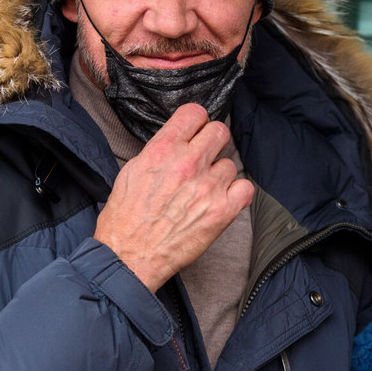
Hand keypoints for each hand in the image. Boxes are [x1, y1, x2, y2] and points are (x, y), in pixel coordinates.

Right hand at [93, 103, 254, 291]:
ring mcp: (208, 187)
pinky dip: (236, 194)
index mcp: (163, 149)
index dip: (197, 122)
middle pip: (220, 131)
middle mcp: (188, 163)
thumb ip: (159, 150)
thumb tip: (178, 140)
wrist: (129, 256)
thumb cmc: (125, 218)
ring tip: (202, 191)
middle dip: (212, 142)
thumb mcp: (132, 170)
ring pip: (230, 164)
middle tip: (204, 158)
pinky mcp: (222, 211)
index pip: (194, 113)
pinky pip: (245, 188)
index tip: (196, 131)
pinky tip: (221, 201)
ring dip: (219, 175)